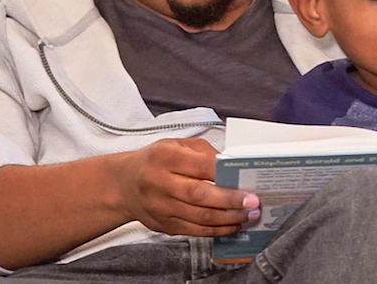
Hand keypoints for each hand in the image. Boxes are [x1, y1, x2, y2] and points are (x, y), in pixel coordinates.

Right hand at [107, 138, 258, 236]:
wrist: (124, 185)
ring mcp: (160, 207)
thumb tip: (232, 166)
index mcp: (164, 157)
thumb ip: (203, 153)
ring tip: (248, 215)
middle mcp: (159, 182)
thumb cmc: (155, 161)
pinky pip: (194, 231)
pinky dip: (216, 230)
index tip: (246, 180)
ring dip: (228, 218)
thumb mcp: (176, 145)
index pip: (199, 165)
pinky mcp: (164, 225)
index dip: (224, 174)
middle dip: (230, 200)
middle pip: (199, 195)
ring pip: (199, 217)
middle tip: (252, 203)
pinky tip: (232, 225)